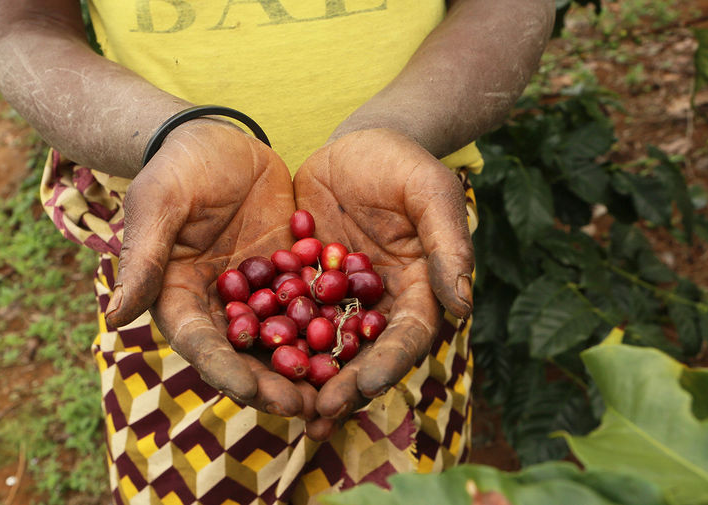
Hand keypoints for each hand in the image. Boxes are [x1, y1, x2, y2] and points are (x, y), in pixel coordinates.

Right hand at [105, 120, 319, 423]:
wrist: (217, 138)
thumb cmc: (176, 167)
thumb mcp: (158, 205)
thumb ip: (144, 259)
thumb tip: (114, 316)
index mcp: (181, 297)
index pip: (201, 343)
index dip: (225, 369)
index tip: (252, 391)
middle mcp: (220, 305)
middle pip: (245, 354)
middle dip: (273, 383)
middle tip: (305, 408)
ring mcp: (258, 292)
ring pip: (282, 338)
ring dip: (307, 367)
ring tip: (335, 392)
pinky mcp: (289, 273)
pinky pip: (312, 303)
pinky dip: (333, 324)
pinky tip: (361, 343)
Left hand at [293, 128, 474, 420]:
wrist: (356, 144)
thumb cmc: (404, 163)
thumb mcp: (431, 193)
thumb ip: (448, 245)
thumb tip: (464, 306)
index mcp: (415, 290)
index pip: (406, 335)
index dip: (388, 362)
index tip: (365, 385)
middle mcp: (375, 304)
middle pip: (362, 353)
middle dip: (342, 385)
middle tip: (317, 414)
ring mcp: (335, 297)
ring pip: (320, 344)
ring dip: (303, 377)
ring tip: (281, 406)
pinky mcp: (301, 283)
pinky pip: (283, 313)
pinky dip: (268, 337)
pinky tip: (244, 359)